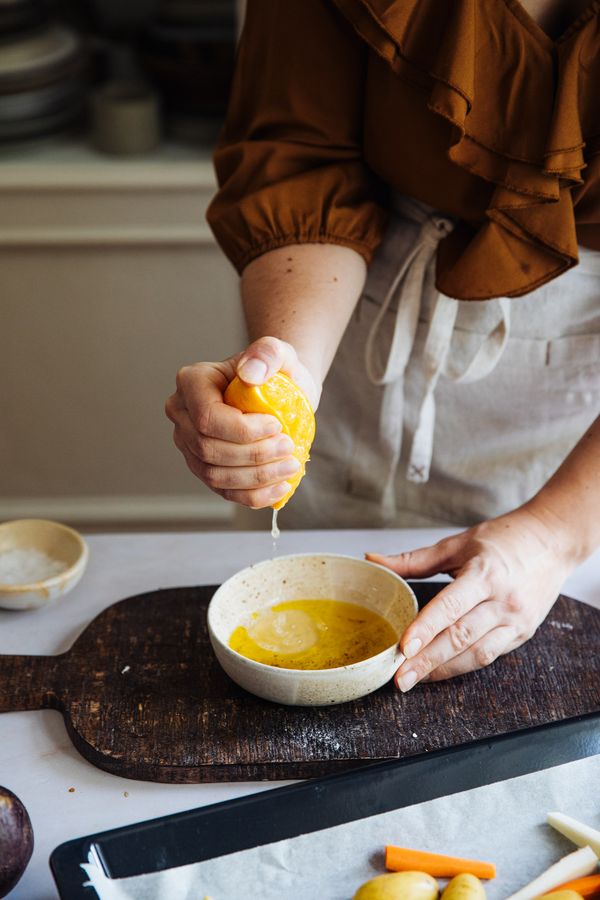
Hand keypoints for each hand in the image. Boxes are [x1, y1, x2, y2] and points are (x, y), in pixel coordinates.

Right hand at [165, 336, 319, 508]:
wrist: (280, 391)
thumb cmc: (275, 369)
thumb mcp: (278, 352)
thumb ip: (267, 353)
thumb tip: (250, 374)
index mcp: (191, 383)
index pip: (208, 418)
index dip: (243, 430)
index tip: (277, 425)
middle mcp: (183, 416)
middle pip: (209, 449)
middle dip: (254, 455)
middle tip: (288, 447)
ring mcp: (190, 446)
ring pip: (215, 476)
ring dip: (257, 477)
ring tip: (291, 466)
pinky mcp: (207, 469)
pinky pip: (225, 493)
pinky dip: (254, 496)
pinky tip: (281, 488)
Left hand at [367, 508, 572, 688]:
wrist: (554, 540)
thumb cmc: (504, 539)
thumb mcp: (457, 543)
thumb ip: (414, 559)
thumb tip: (373, 560)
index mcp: (485, 573)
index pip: (450, 606)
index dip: (425, 629)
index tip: (403, 648)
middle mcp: (504, 600)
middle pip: (461, 637)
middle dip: (428, 661)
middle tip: (399, 678)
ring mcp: (517, 620)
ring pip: (477, 653)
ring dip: (444, 670)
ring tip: (415, 679)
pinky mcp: (523, 633)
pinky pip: (490, 655)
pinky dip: (463, 665)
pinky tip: (441, 670)